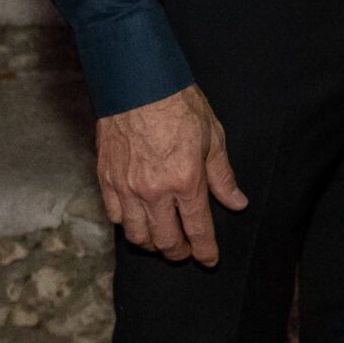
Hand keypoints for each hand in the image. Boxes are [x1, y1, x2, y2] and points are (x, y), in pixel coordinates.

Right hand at [94, 83, 248, 263]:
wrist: (137, 82)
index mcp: (185, 180)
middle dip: (179, 252)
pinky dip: (128, 225)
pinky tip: (138, 221)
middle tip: (186, 251)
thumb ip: (222, 176)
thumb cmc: (179, 104)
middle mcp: (154, 191)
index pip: (198, 229)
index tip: (210, 260)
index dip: (205, 251)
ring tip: (162, 239)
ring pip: (137, 235)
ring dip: (152, 244)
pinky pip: (115, 217)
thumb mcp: (212, 137)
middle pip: (165, 241)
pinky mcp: (106, 179)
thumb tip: (237, 203)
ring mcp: (126, 187)